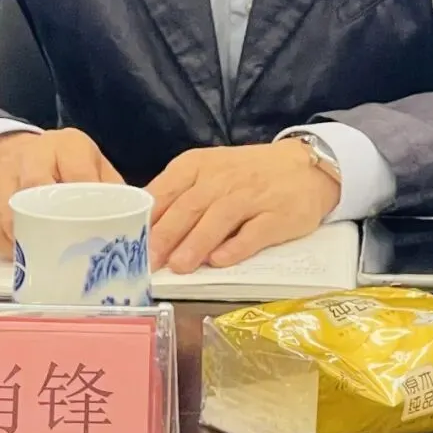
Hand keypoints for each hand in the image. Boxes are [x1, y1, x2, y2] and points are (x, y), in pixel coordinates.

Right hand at [0, 128, 122, 257]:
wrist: (18, 152)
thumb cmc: (66, 166)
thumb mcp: (94, 166)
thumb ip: (113, 191)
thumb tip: (135, 227)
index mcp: (67, 145)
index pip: (77, 171)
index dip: (84, 201)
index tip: (93, 226)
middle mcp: (32, 154)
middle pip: (35, 185)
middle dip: (48, 218)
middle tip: (65, 246)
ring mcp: (3, 174)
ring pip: (8, 209)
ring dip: (24, 237)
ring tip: (42, 257)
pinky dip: (4, 246)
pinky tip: (20, 255)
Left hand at [145, 141, 340, 274]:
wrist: (304, 166)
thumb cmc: (245, 174)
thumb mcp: (208, 173)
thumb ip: (178, 196)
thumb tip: (143, 229)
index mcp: (197, 166)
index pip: (166, 190)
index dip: (148, 218)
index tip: (129, 243)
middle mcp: (222, 178)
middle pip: (189, 206)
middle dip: (166, 234)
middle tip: (149, 261)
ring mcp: (251, 196)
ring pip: (218, 218)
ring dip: (196, 243)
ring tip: (179, 267)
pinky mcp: (277, 216)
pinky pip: (254, 232)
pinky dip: (236, 247)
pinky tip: (220, 262)